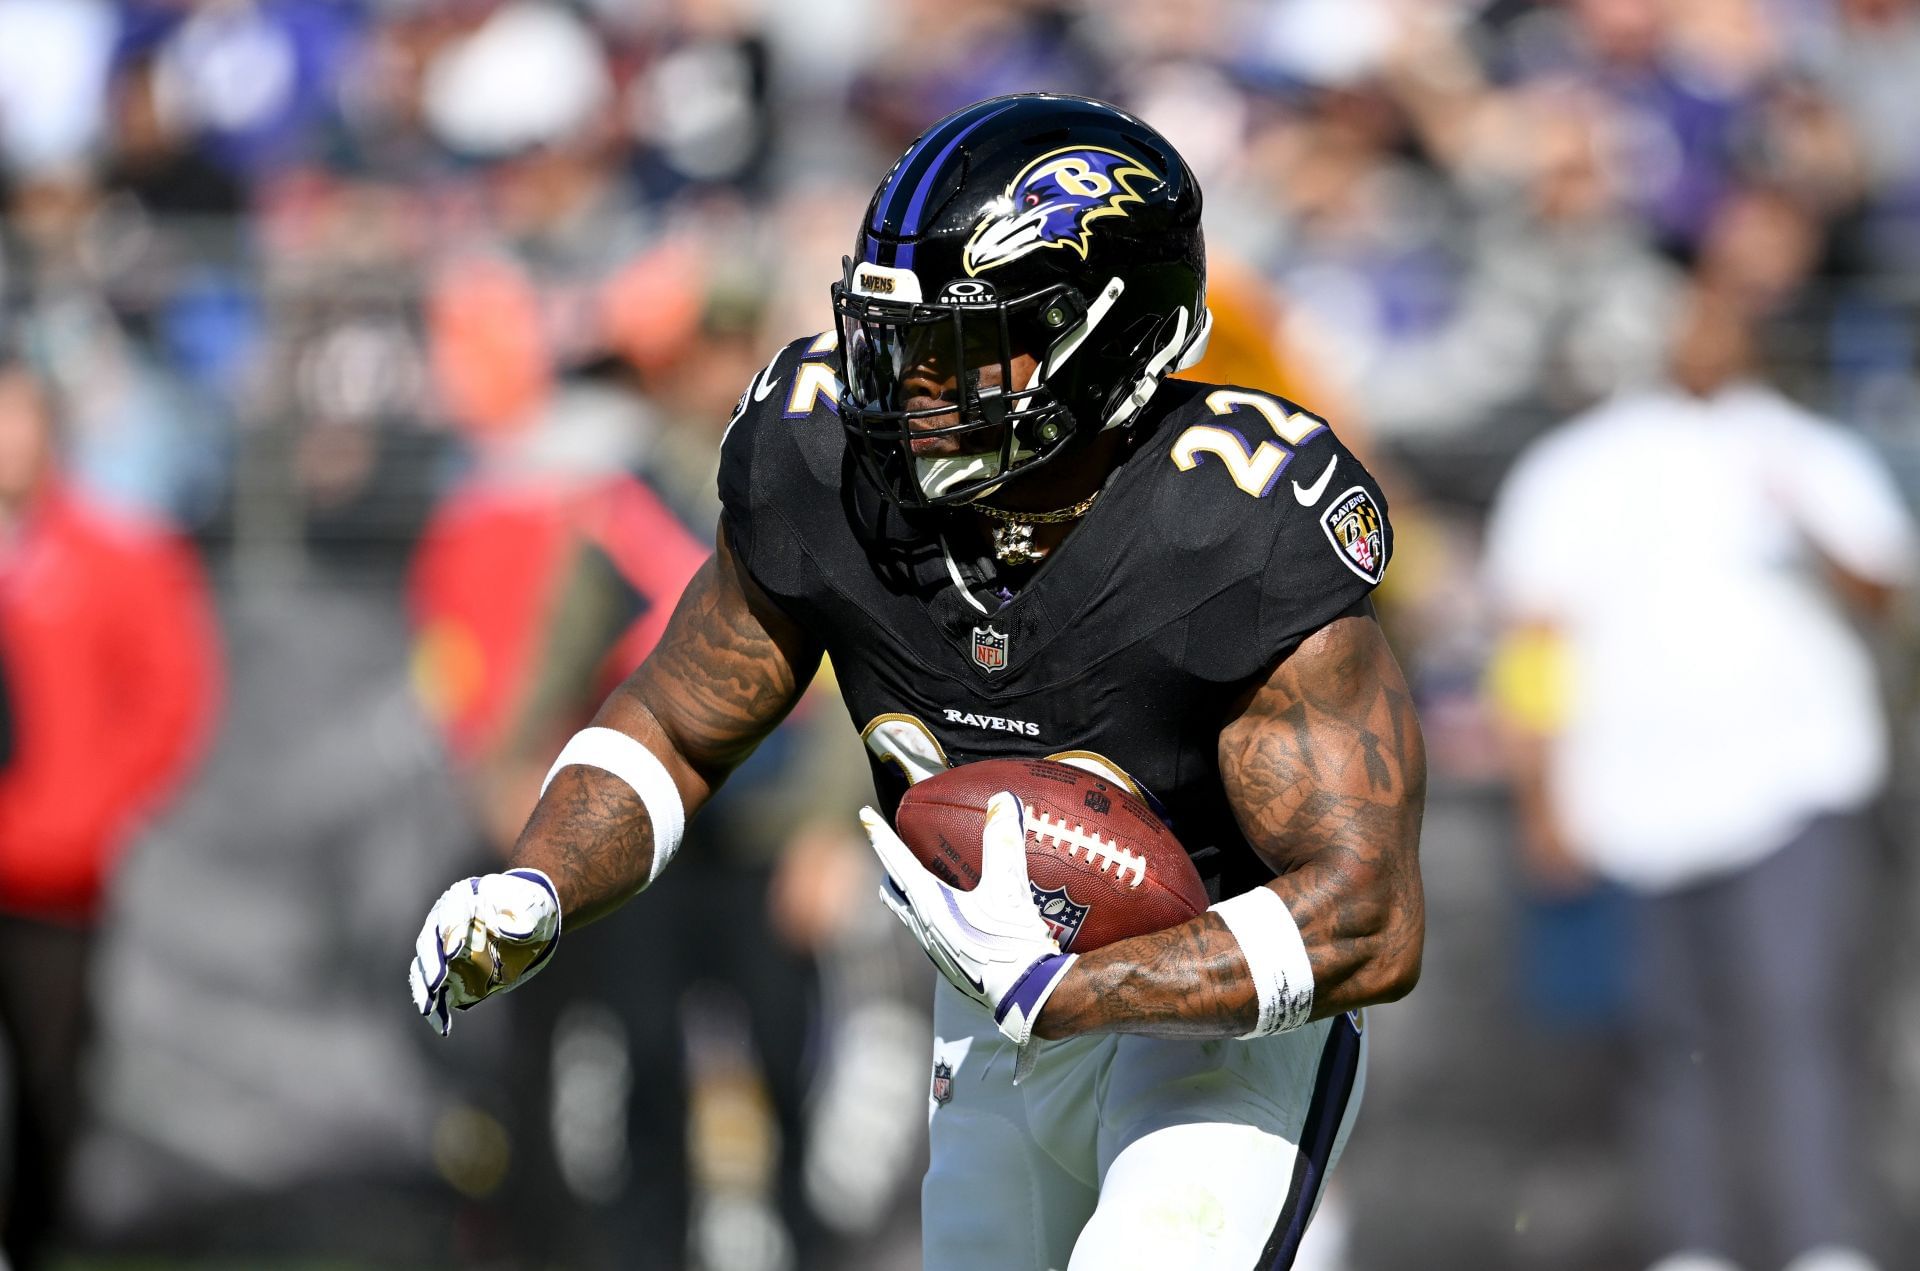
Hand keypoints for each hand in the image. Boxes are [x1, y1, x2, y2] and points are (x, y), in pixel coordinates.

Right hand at [409, 868, 560, 1035]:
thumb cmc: (528, 908)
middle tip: (437, 980)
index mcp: (464, 898)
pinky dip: (435, 1007)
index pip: (452, 910)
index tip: (454, 948)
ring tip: (429, 1009)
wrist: (527, 918)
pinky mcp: (447, 970)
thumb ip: (523, 917)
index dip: (451, 929)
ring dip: (425, 988)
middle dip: (432, 961)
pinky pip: (434, 989)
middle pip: (430, 940)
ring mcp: (442, 946)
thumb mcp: (533, 907)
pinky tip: (442, 1026)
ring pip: (424, 966)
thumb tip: (508, 929)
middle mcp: (445, 920)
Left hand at [861, 792, 1075, 1044]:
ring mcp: (933, 947)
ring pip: (905, 913)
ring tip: (907, 879)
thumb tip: (1002, 800)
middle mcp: (923, 925)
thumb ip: (1003, 843)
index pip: (896, 860)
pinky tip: (943, 914)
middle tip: (886, 846)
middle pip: (893, 889)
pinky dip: (923, 913)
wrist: (1023, 994)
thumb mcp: (1009, 888)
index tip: (863, 814)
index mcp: (929, 904)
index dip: (879, 835)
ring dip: (903, 892)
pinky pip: (923, 930)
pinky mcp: (946, 963)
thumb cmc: (1010, 941)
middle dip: (887, 866)